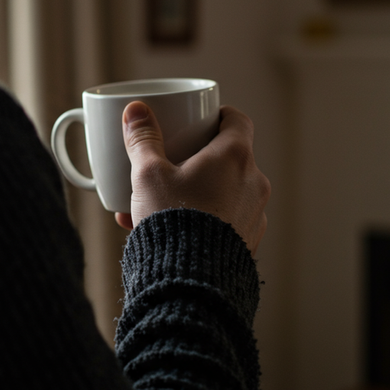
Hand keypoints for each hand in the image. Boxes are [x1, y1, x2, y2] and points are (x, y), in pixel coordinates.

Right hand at [114, 101, 269, 255]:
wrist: (190, 279)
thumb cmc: (173, 219)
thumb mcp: (148, 174)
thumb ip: (142, 139)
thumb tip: (135, 110)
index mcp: (234, 156)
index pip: (237, 121)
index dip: (219, 115)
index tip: (202, 119)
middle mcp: (253, 182)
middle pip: (230, 158)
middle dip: (199, 159)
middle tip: (172, 163)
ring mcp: (254, 214)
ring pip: (225, 192)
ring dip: (197, 192)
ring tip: (158, 206)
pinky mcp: (248, 242)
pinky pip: (224, 222)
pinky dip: (201, 220)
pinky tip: (169, 231)